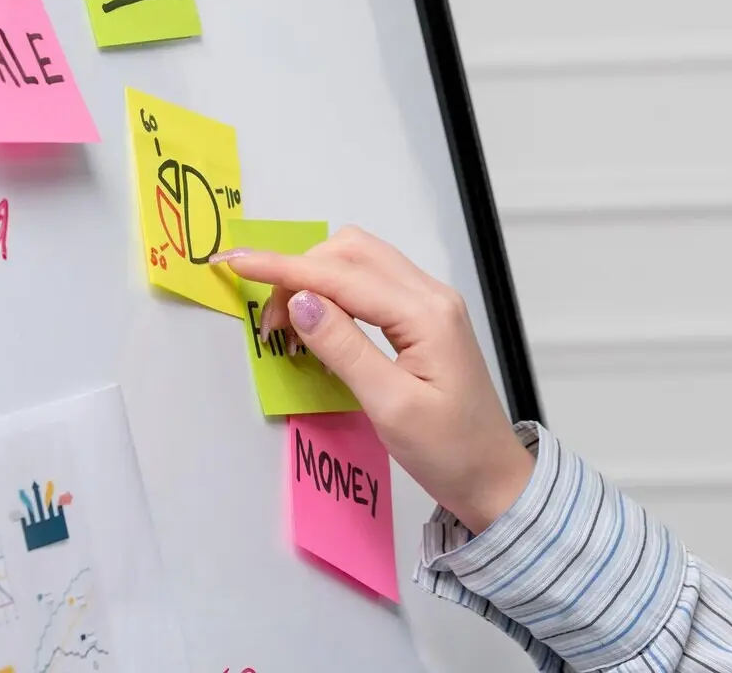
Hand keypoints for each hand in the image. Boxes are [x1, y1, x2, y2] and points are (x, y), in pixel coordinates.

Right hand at [212, 227, 533, 533]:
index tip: (237, 262)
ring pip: (359, 261)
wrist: (494, 478)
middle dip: (299, 272)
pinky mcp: (423, 318)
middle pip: (351, 252)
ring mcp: (430, 303)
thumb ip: (344, 348)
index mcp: (426, 314)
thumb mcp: (390, 406)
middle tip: (271, 325)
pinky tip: (319, 323)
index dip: (284, 267)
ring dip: (315, 279)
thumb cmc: (448, 452)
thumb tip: (299, 302)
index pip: (342, 275)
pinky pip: (370, 283)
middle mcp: (431, 296)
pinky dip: (335, 292)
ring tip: (289, 325)